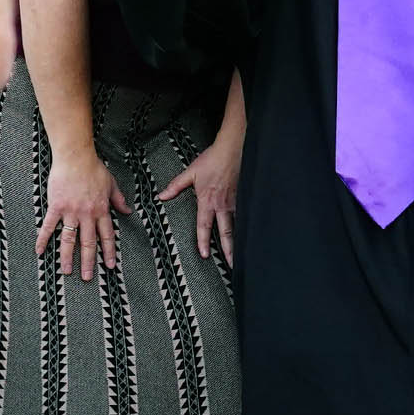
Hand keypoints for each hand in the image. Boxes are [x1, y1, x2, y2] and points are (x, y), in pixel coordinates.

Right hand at [38, 152, 127, 279]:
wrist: (75, 156)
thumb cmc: (93, 168)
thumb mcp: (111, 184)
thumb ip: (119, 200)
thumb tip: (128, 212)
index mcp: (101, 210)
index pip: (107, 236)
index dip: (109, 252)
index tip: (110, 266)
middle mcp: (87, 214)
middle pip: (88, 243)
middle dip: (89, 262)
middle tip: (87, 278)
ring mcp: (70, 212)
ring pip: (69, 239)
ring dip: (68, 257)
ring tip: (66, 272)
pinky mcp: (56, 207)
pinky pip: (48, 227)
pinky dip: (43, 240)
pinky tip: (39, 252)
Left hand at [157, 126, 240, 262]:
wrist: (233, 149)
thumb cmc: (212, 160)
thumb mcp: (191, 173)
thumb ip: (176, 186)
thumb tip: (162, 196)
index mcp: (208, 201)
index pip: (204, 226)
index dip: (203, 241)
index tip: (204, 255)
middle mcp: (223, 205)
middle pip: (226, 233)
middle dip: (229, 250)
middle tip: (232, 265)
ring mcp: (235, 202)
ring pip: (238, 226)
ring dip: (240, 241)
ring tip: (243, 255)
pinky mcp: (244, 197)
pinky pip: (245, 216)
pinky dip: (247, 227)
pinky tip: (251, 236)